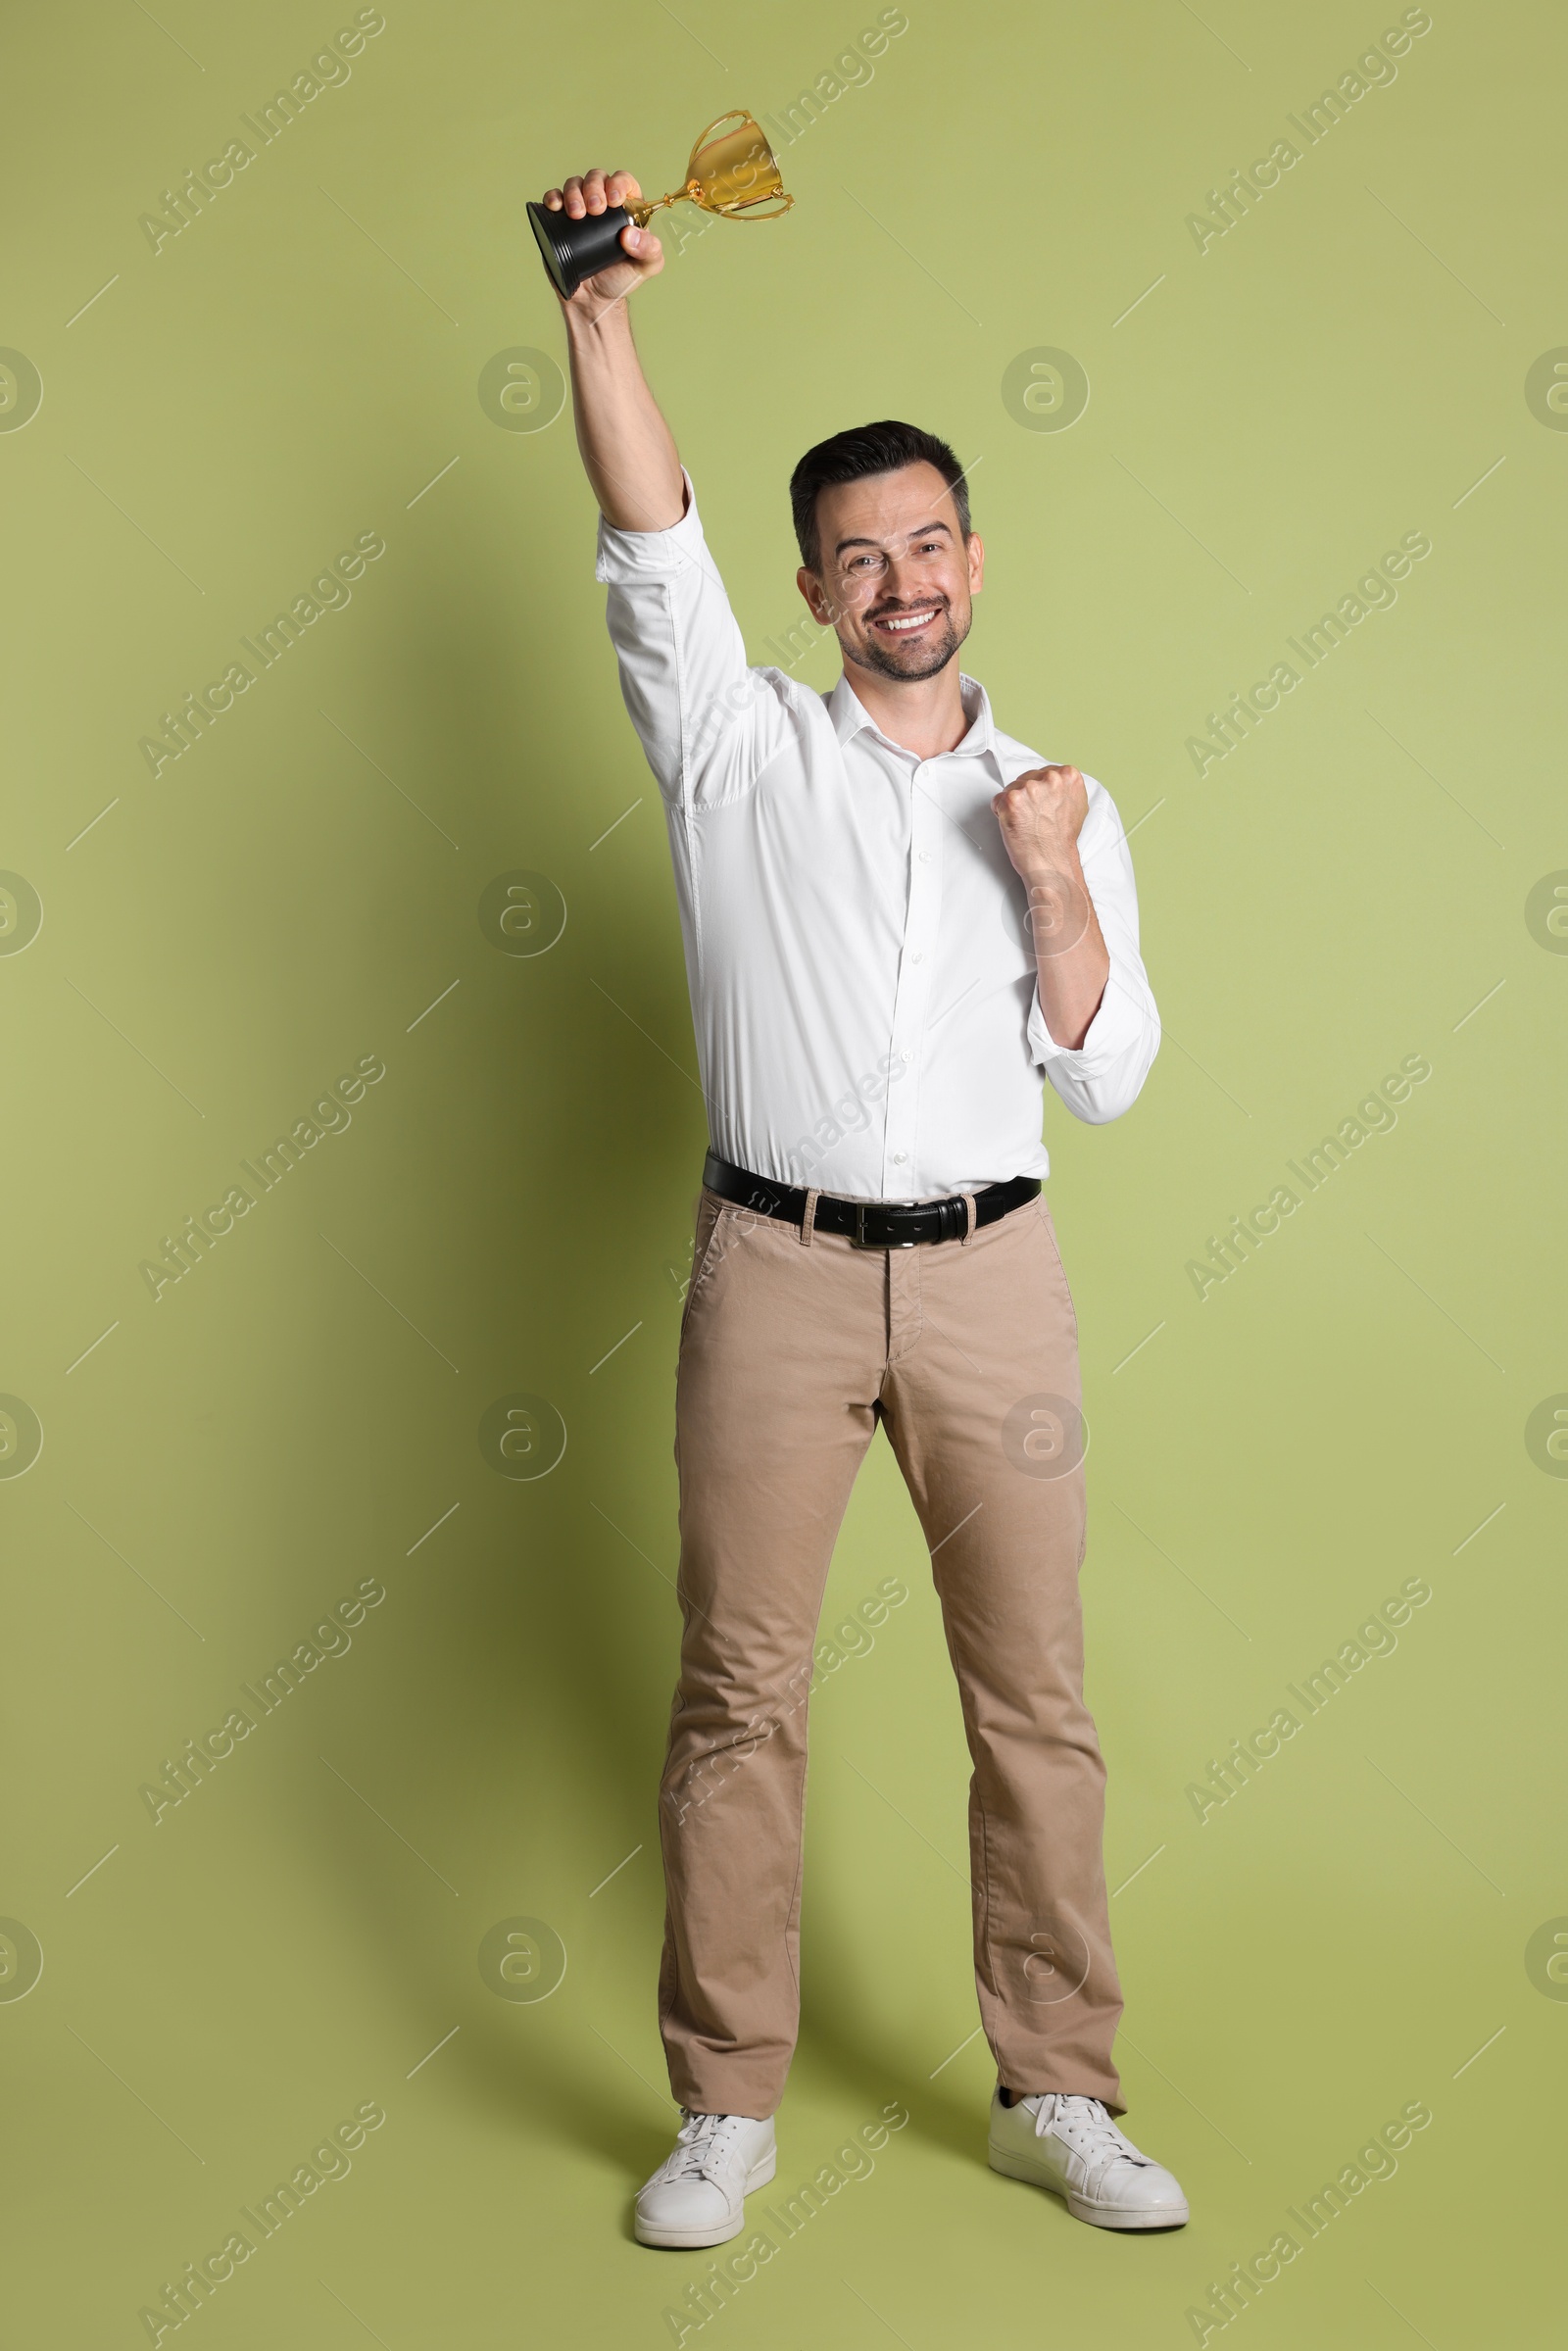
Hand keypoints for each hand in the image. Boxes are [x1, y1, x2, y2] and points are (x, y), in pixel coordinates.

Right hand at [540, 169, 663, 315]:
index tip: (613, 200)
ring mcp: (580, 211)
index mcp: (626, 209)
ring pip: (574, 184)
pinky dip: (552, 198)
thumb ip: (650, 250)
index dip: (618, 183)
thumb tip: (629, 235)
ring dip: (573, 192)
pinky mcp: (559, 221)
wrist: (592, 300)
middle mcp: (602, 206)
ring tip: (576, 213)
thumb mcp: (646, 267)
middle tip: (594, 209)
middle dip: (594, 187)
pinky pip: (553, 199)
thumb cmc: (620, 280)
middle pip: (596, 178)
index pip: (623, 181)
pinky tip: (555, 207)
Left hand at [992, 763, 1088, 884]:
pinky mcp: (1011, 800)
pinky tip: (1015, 824)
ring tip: (1026, 822)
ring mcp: (1030, 788)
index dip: (1039, 791)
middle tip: (1034, 817)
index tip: (1041, 804)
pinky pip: (997, 800)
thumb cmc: (1062, 840)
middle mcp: (1051, 779)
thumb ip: (1066, 788)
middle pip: (1027, 778)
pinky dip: (1001, 813)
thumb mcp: (1077, 805)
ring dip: (1013, 805)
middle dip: (1026, 796)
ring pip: (1011, 788)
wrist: (1052, 861)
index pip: (1044, 772)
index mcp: (1068, 776)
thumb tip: (1057, 782)